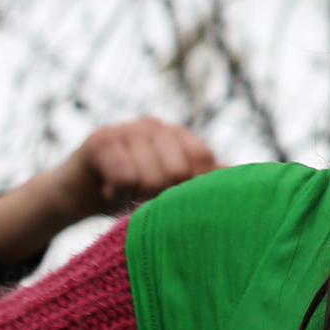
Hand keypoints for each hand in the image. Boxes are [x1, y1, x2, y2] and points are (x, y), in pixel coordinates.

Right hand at [0, 116, 216, 263]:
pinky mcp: (101, 140)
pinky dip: (116, 195)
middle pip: (178, 171)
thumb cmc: (132, 193)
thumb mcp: (172, 191)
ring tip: (125, 197)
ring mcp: (129, 128)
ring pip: (151, 177)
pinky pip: (124, 177)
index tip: (172, 203)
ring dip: (135, 199)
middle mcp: (158, 126)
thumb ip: (206, 183)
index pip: (204, 161)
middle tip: (143, 201)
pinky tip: (108, 192)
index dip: (192, 189)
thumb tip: (253, 186)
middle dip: (161, 198)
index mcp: (180, 136)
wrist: (77, 192)